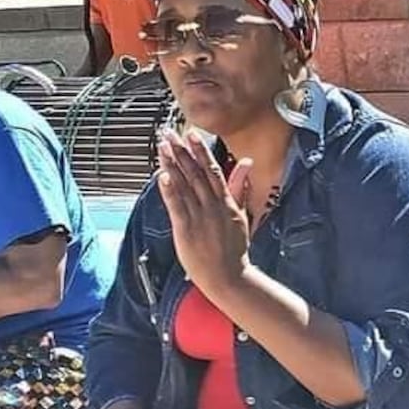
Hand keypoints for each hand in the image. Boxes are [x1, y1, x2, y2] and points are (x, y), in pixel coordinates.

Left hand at [156, 129, 251, 304]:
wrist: (229, 276)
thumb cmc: (234, 248)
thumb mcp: (242, 214)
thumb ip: (240, 187)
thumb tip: (247, 163)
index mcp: (226, 201)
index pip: (212, 170)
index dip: (200, 150)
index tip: (191, 133)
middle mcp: (212, 206)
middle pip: (195, 173)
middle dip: (181, 151)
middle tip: (169, 132)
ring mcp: (199, 217)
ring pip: (184, 185)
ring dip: (172, 164)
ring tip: (163, 146)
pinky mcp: (186, 229)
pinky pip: (176, 206)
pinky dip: (169, 190)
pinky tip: (161, 175)